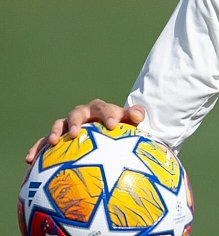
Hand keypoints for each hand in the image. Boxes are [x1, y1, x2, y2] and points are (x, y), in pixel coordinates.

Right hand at [24, 99, 145, 163]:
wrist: (105, 129)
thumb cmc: (119, 128)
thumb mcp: (129, 122)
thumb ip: (134, 116)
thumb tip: (139, 115)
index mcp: (101, 110)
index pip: (104, 109)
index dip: (108, 115)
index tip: (112, 125)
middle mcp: (83, 114)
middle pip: (77, 114)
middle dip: (76, 122)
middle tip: (76, 133)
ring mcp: (68, 124)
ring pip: (59, 125)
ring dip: (54, 132)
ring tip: (52, 142)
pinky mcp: (57, 137)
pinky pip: (43, 142)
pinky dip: (37, 148)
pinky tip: (29, 160)